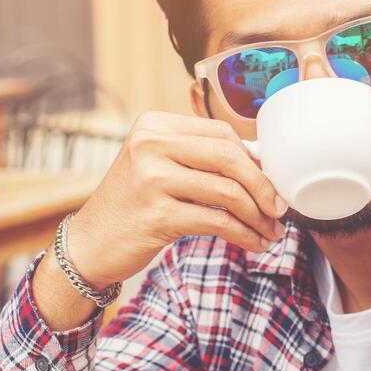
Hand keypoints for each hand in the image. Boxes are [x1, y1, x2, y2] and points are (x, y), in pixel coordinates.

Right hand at [68, 112, 286, 287]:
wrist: (90, 244)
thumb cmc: (135, 205)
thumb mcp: (159, 167)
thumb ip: (200, 157)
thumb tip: (261, 159)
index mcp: (154, 125)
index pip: (221, 133)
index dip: (254, 158)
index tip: (270, 181)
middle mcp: (150, 145)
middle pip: (230, 158)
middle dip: (263, 187)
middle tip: (280, 210)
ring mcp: (152, 179)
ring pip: (228, 193)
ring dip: (258, 217)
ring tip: (272, 232)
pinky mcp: (158, 215)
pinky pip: (218, 222)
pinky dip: (244, 235)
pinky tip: (254, 244)